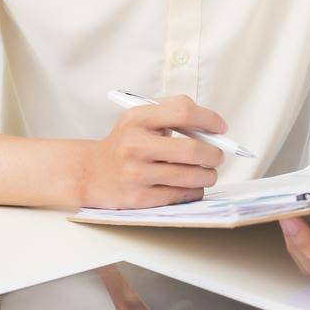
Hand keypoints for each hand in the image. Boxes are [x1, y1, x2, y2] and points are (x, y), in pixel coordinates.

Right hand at [74, 95, 225, 208]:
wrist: (89, 172)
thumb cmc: (124, 143)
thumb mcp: (139, 118)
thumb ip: (172, 114)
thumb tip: (212, 128)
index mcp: (138, 119)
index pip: (183, 112)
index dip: (208, 119)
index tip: (221, 128)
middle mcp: (135, 145)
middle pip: (191, 149)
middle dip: (214, 154)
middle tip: (218, 156)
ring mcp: (136, 173)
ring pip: (190, 176)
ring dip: (208, 175)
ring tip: (208, 173)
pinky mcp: (138, 198)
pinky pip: (180, 195)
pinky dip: (194, 191)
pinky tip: (192, 186)